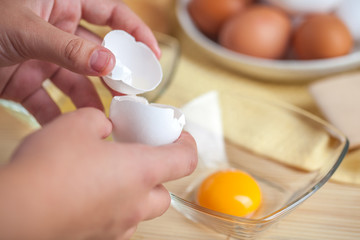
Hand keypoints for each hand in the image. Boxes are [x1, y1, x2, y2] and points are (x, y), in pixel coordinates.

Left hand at [0, 0, 160, 124]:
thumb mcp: (25, 29)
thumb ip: (69, 48)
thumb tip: (109, 63)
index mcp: (61, 3)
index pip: (111, 14)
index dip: (135, 32)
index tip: (152, 55)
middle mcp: (57, 31)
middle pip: (99, 53)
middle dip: (117, 74)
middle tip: (132, 93)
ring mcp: (44, 58)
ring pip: (78, 81)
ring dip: (91, 100)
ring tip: (108, 118)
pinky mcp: (27, 81)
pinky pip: (49, 100)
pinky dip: (58, 116)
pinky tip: (70, 129)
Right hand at [0, 108, 196, 239]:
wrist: (17, 211)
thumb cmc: (50, 168)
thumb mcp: (77, 123)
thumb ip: (99, 120)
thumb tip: (104, 127)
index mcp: (142, 171)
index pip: (186, 159)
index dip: (187, 144)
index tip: (177, 136)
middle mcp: (136, 203)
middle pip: (165, 193)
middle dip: (158, 174)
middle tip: (139, 157)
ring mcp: (117, 225)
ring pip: (141, 210)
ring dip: (135, 192)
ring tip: (110, 174)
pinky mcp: (97, 236)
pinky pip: (116, 221)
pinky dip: (112, 206)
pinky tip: (89, 193)